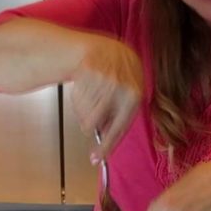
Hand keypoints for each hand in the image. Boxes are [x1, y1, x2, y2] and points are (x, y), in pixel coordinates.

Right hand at [70, 36, 141, 159]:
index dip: (106, 146)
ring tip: (92, 99)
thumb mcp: (128, 99)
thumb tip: (103, 147)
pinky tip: (87, 87)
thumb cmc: (122, 80)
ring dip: (83, 110)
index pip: (118, 128)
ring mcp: (102, 77)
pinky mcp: (88, 69)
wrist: (112, 51)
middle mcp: (119, 88)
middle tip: (89, 120)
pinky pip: (76, 96)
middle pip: (91, 122)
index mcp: (134, 97)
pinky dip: (78, 98)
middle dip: (88, 124)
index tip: (96, 159)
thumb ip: (118, 120)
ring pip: (82, 110)